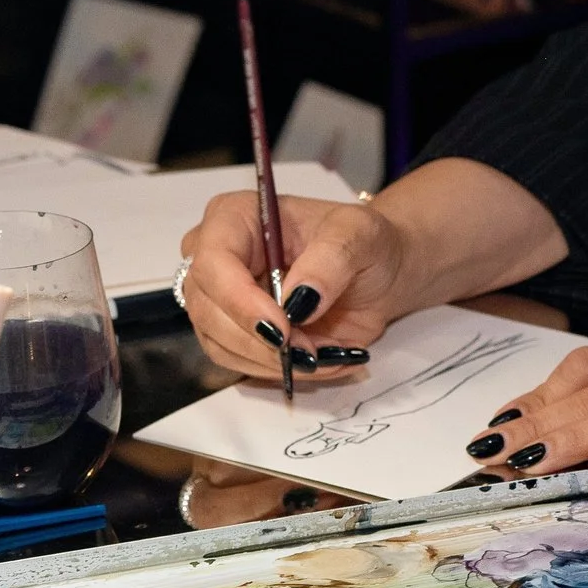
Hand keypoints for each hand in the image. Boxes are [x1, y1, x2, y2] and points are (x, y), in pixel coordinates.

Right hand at [177, 192, 406, 383]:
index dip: (240, 301)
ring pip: (221, 343)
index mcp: (235, 217)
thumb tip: (299, 300)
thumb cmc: (364, 241)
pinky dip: (280, 370)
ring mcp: (221, 298)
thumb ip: (331, 260)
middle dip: (259, 341)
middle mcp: (217, 257)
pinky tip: (319, 363)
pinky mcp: (235, 331)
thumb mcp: (360, 235)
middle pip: (208, 310)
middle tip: (309, 352)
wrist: (379, 271)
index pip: (213, 262)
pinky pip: (241, 362)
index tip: (282, 328)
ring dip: (272, 361)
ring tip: (324, 355)